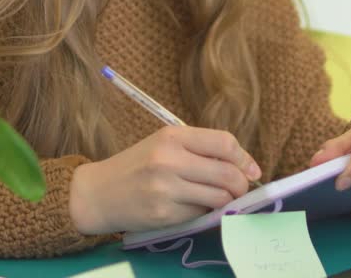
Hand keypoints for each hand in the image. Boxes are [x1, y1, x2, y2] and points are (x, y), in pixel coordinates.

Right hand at [69, 126, 262, 234]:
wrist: (98, 193)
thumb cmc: (136, 166)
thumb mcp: (163, 145)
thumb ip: (199, 150)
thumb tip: (244, 166)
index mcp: (172, 136)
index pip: (224, 143)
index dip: (244, 158)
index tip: (252, 170)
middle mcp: (169, 160)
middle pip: (227, 173)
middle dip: (241, 185)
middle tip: (240, 191)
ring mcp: (166, 188)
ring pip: (219, 197)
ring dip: (227, 201)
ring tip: (221, 200)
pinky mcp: (164, 214)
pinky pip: (200, 215)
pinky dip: (205, 213)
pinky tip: (196, 208)